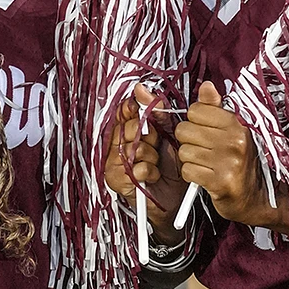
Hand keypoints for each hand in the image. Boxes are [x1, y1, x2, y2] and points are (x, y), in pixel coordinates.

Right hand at [104, 83, 187, 240]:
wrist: (174, 199)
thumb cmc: (171, 167)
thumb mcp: (169, 134)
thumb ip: (158, 112)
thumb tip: (143, 89)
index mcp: (127, 129)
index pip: (122, 110)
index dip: (134, 108)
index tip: (145, 111)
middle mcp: (116, 144)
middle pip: (128, 127)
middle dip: (148, 134)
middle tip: (156, 143)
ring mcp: (113, 162)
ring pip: (133, 148)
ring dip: (151, 156)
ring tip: (156, 163)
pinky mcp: (116, 179)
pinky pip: (135, 167)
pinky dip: (149, 172)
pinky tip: (152, 176)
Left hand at [175, 82, 276, 226]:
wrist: (257, 198)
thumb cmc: (242, 162)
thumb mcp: (233, 131)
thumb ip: (215, 108)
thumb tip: (206, 86)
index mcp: (237, 124)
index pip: (195, 110)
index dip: (195, 121)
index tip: (206, 131)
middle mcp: (234, 141)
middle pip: (184, 130)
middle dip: (189, 141)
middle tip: (204, 149)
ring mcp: (227, 162)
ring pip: (184, 151)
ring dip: (190, 159)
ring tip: (206, 163)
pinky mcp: (220, 182)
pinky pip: (187, 171)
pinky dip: (192, 175)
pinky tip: (205, 176)